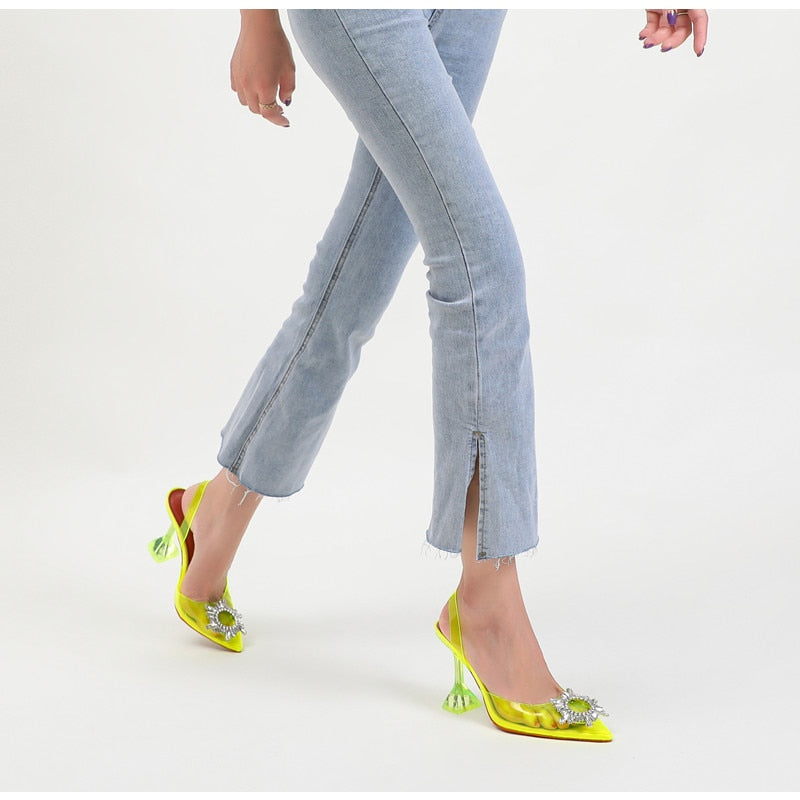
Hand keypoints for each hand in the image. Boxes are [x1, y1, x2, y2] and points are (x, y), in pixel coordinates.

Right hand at [230, 10, 295, 126]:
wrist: (259, 25)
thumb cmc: (276, 44)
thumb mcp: (289, 69)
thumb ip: (289, 89)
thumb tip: (284, 103)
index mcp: (265, 86)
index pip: (269, 113)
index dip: (278, 120)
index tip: (286, 122)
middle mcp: (249, 85)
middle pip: (257, 110)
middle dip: (269, 111)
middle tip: (279, 107)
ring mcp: (239, 79)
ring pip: (245, 102)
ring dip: (256, 103)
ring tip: (266, 96)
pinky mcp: (233, 71)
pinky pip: (237, 90)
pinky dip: (246, 93)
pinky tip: (254, 86)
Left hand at [639, 9, 707, 55]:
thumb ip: (670, 7)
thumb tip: (671, 21)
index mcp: (690, 0)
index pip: (700, 19)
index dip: (700, 35)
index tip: (698, 51)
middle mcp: (681, 5)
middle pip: (682, 28)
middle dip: (672, 40)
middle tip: (664, 48)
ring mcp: (667, 8)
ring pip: (666, 30)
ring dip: (656, 38)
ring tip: (647, 42)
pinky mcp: (655, 9)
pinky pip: (653, 25)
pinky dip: (647, 32)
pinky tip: (642, 35)